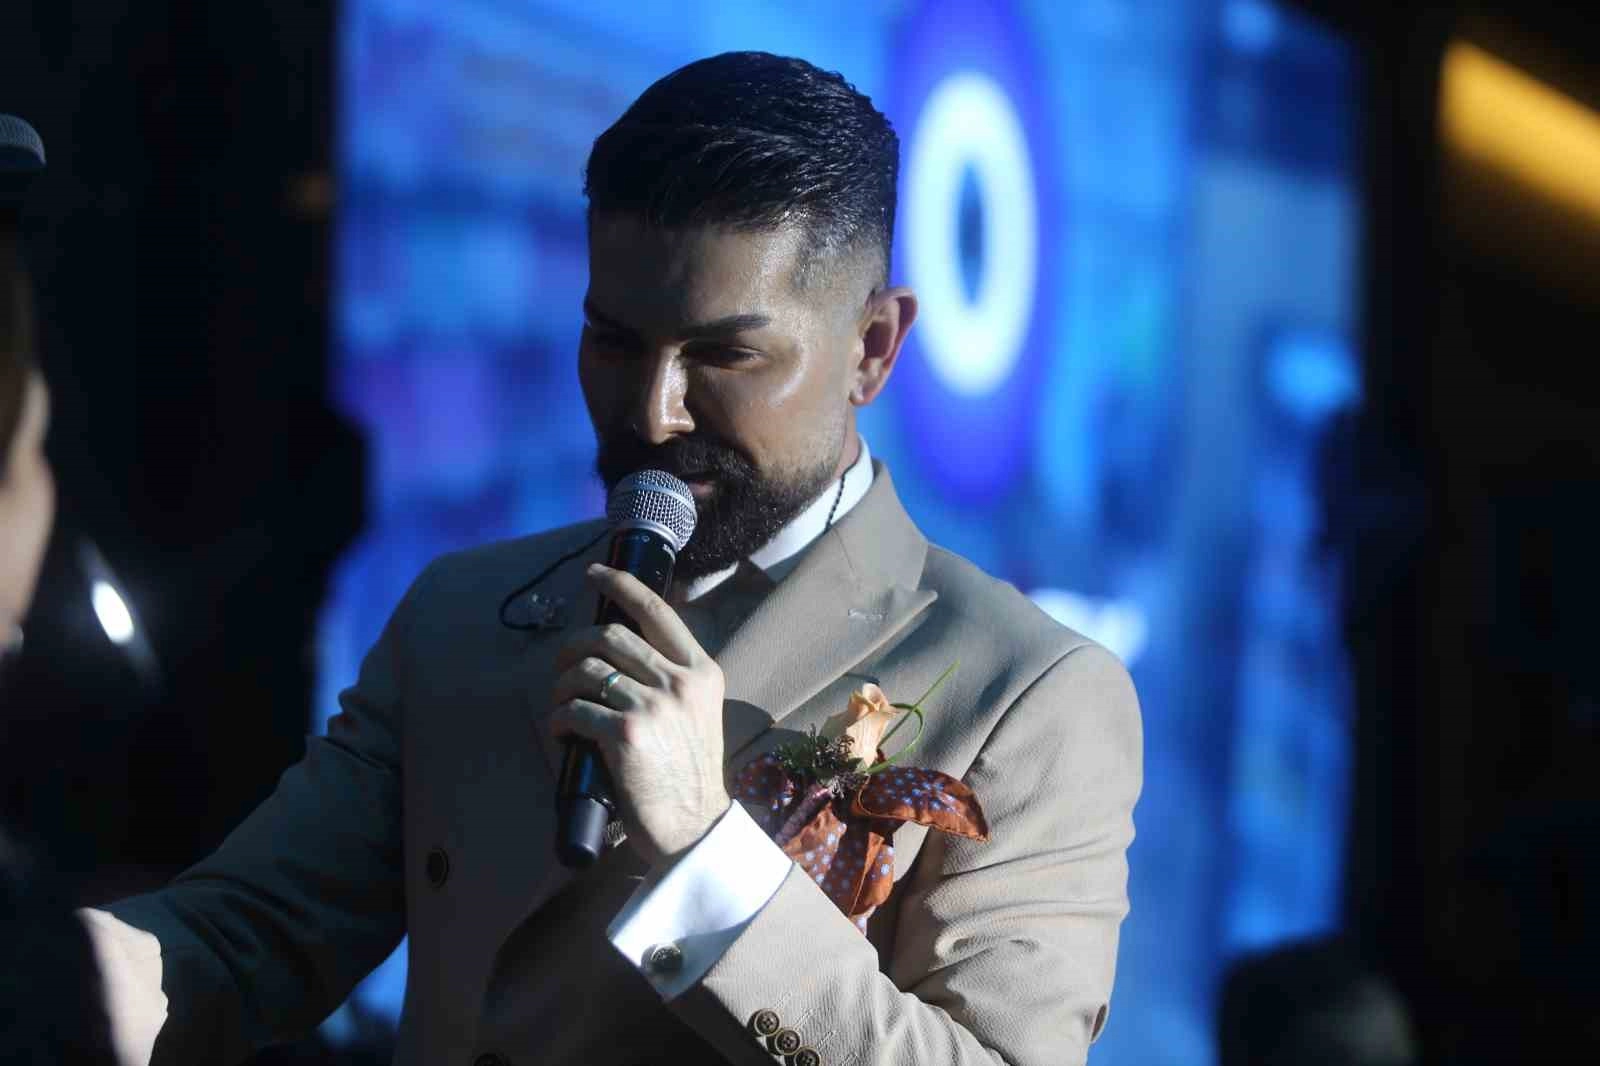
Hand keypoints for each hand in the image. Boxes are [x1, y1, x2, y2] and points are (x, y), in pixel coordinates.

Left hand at [545, 563, 730, 865]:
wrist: (694, 826)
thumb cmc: (689, 773)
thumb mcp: (698, 714)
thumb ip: (672, 679)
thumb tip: (621, 651)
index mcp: (702, 672)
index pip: (657, 611)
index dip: (621, 586)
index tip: (595, 576)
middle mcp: (680, 682)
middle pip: (610, 637)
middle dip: (574, 646)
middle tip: (562, 664)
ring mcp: (653, 706)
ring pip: (586, 671)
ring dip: (561, 686)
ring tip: (561, 705)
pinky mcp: (625, 734)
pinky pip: (574, 710)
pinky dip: (559, 720)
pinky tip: (562, 733)